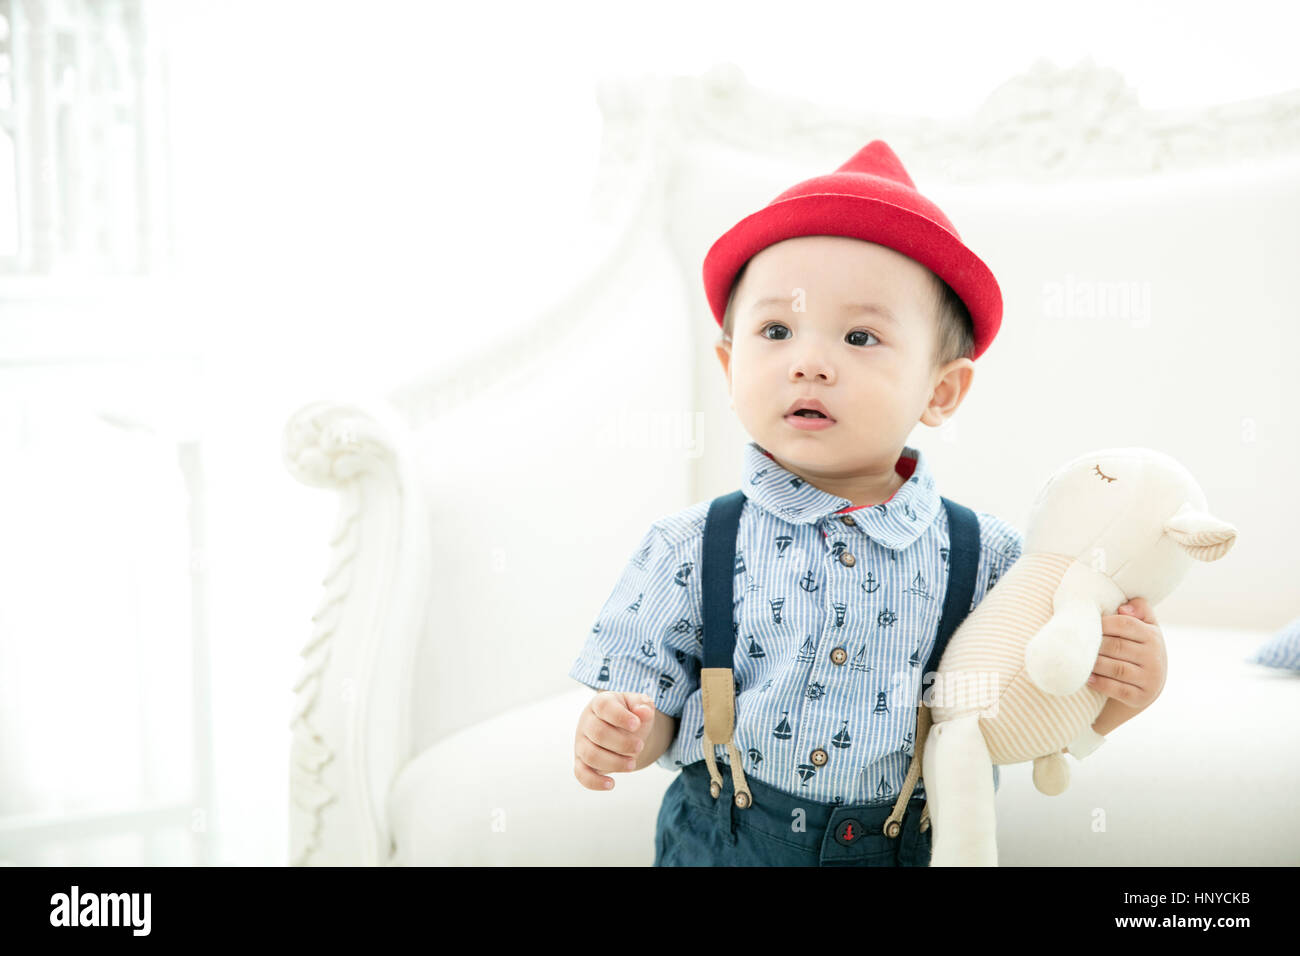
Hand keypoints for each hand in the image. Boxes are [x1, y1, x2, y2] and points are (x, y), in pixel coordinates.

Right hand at [573, 691, 656, 790]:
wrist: (621, 729)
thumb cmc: (630, 714)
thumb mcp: (638, 705)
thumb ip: (643, 705)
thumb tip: (645, 712)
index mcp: (600, 703)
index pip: (604, 707)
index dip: (620, 716)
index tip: (636, 724)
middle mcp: (587, 722)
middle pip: (598, 733)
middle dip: (622, 743)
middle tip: (640, 746)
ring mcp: (581, 743)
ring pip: (590, 755)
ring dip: (614, 762)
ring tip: (632, 764)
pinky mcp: (581, 761)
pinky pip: (581, 774)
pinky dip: (595, 782)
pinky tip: (611, 784)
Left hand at [1087, 597, 1166, 713]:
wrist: (1147, 684)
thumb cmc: (1137, 648)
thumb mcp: (1144, 626)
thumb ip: (1139, 609)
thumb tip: (1123, 608)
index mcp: (1153, 636)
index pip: (1125, 624)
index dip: (1102, 623)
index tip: (1084, 624)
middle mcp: (1155, 657)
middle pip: (1116, 646)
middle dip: (1093, 644)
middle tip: (1073, 643)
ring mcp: (1150, 679)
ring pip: (1116, 668)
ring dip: (1094, 664)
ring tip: (1076, 659)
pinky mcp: (1141, 697)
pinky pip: (1117, 689)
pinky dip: (1100, 683)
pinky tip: (1086, 677)